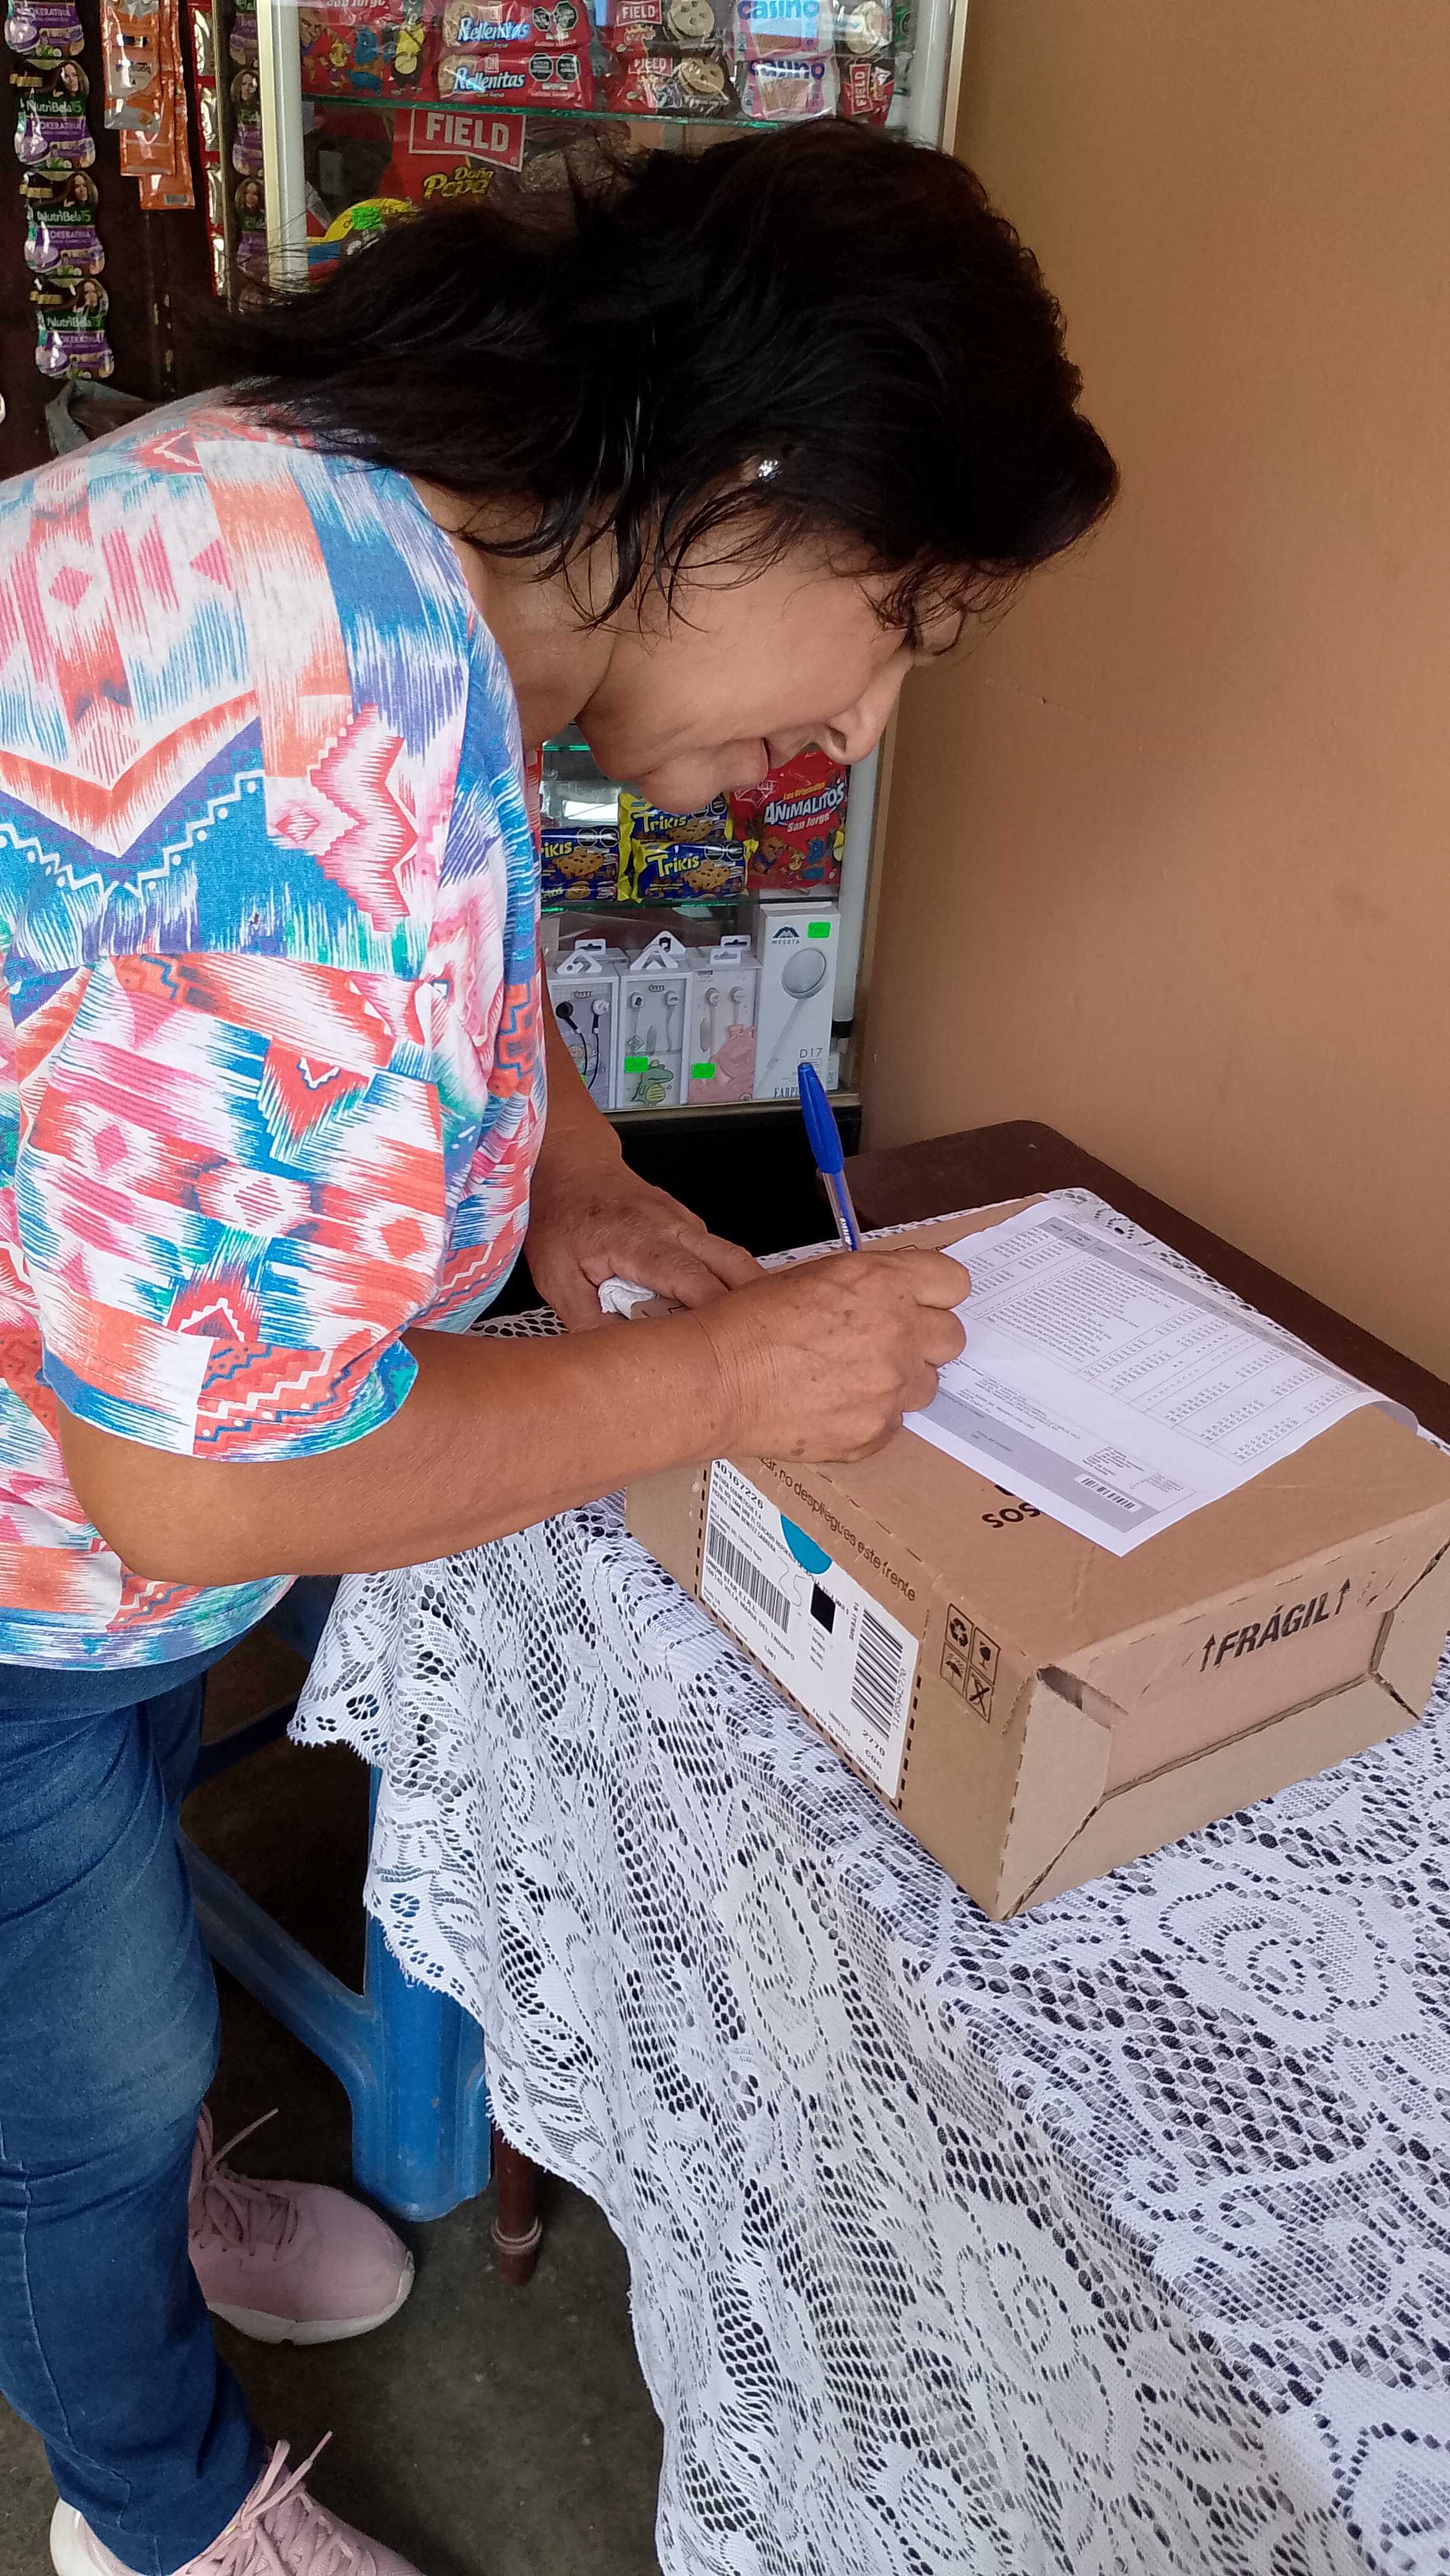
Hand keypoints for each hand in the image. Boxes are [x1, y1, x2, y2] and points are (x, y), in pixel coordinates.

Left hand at [526, 1146, 761, 1332]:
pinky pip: (721, 1257)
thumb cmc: (563, 1218)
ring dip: (749, 1295)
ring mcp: (687, 1224)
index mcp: (639, 1241)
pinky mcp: (691, 1228)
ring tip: (753, 1335)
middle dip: (755, 1305)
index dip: (714, 1313)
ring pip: (734, 1259)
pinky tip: (727, 1312)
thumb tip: (615, 1359)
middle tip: (762, 1344)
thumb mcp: (555, 1276)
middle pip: (733, 1265)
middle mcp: (673, 1228)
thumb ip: (586, 1320)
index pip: (692, 1280)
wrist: (572, 1168)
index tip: (725, 1346)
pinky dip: (732, 1283)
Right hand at [700, 1245, 968, 1463]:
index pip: (954, 1282)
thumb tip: (895, 1295)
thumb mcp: (815, 1276)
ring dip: (900, 1381)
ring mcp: (890, 1389)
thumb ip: (869, 1284)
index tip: (922, 1301)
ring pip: (926, 1386)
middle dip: (923, 1339)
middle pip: (951, 1337)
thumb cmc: (751, 1322)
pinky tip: (831, 1404)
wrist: (717, 1379)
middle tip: (885, 1342)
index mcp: (885, 1285)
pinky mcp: (875, 1433)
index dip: (935, 1292)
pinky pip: (893, 1423)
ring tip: (851, 1377)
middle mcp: (898, 1335)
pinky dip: (870, 1416)